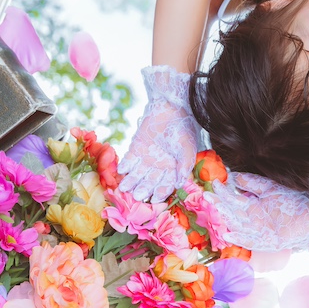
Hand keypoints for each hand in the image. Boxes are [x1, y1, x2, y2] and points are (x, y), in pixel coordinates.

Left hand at [117, 66, 197, 202]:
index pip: (165, 185)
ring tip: (124, 187)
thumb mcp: (187, 148)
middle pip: (149, 182)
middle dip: (143, 189)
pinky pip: (129, 161)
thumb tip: (180, 184)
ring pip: (137, 174)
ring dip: (131, 181)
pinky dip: (124, 166)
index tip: (154, 199)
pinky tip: (121, 170)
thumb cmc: (182, 129)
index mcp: (172, 169)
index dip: (160, 192)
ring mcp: (146, 159)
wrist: (170, 108)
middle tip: (137, 196)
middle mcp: (159, 167)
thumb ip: (184, 166)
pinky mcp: (136, 149)